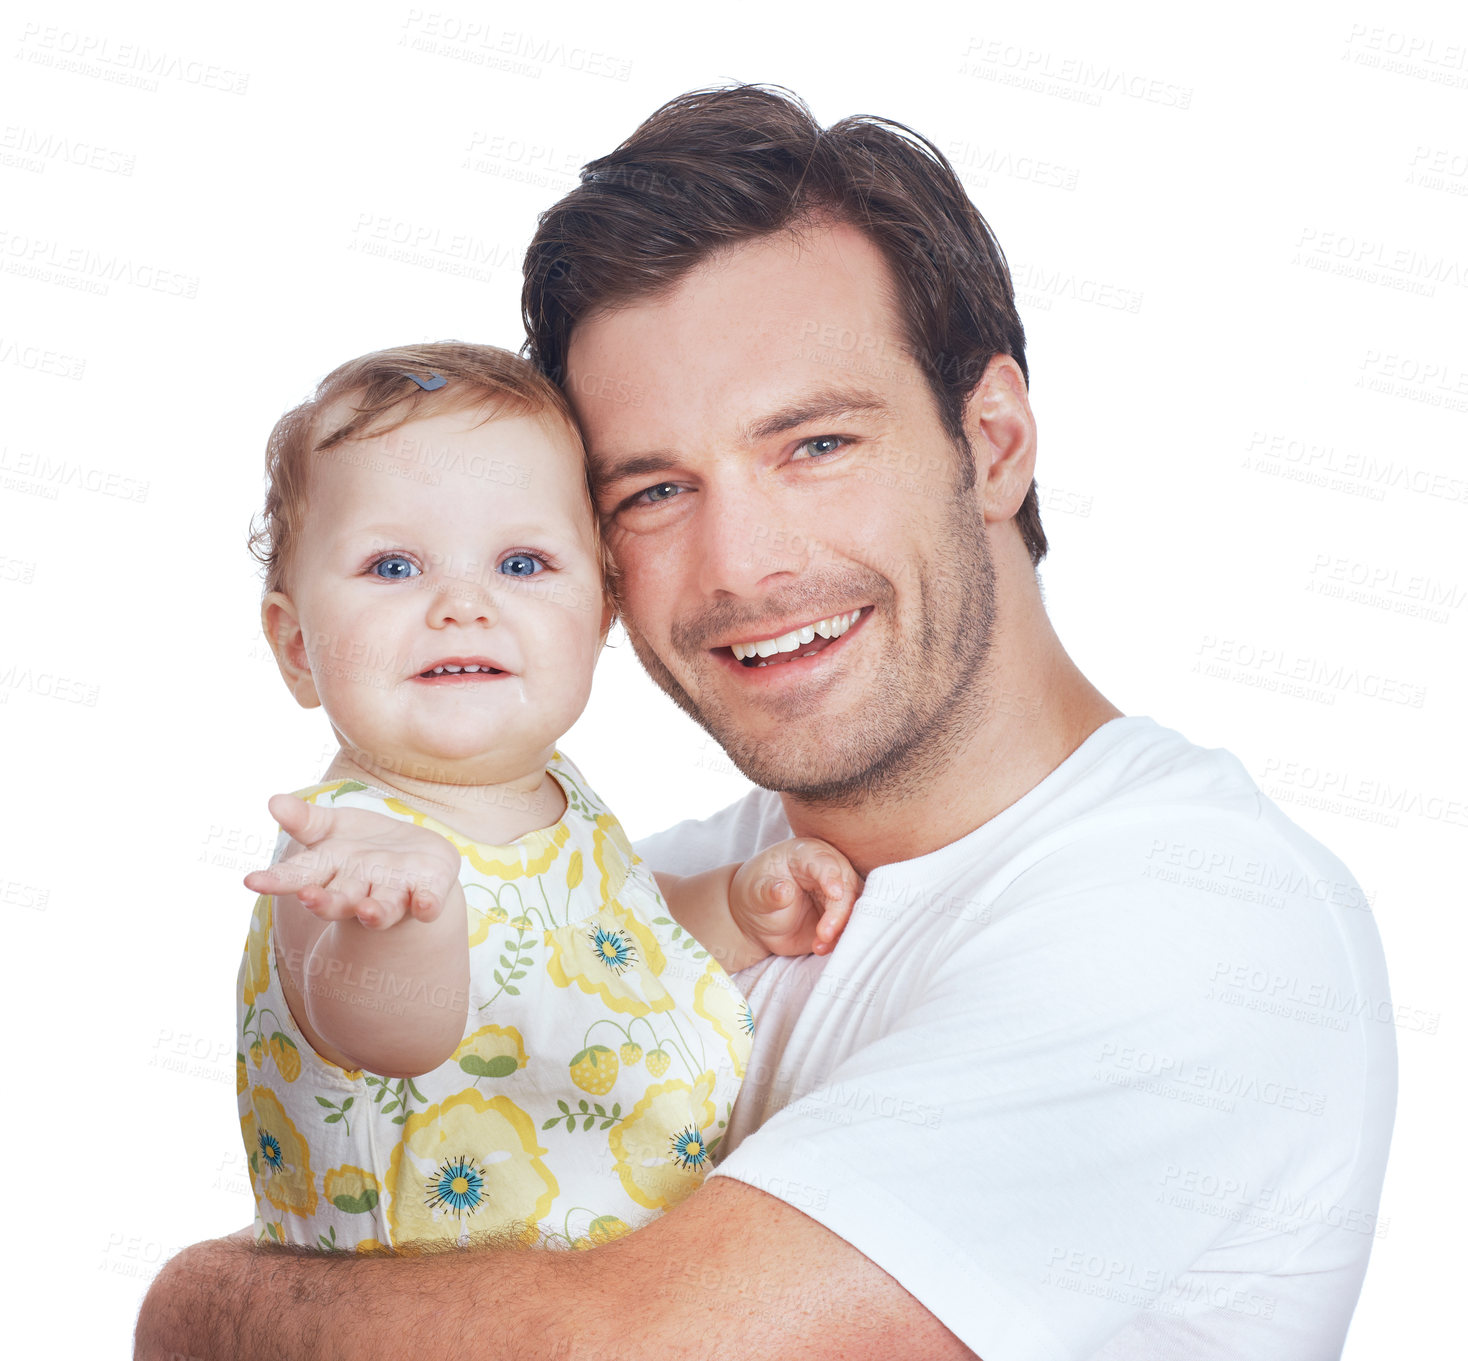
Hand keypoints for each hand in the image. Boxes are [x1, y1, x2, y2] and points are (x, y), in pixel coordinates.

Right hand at [242, 794, 461, 929]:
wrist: (416, 862)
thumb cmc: (365, 848)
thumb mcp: (333, 828)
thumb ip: (306, 820)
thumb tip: (273, 800)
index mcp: (331, 872)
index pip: (298, 876)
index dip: (276, 880)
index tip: (251, 881)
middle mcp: (359, 888)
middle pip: (338, 899)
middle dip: (325, 901)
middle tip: (309, 898)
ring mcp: (394, 891)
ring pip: (381, 907)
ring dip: (374, 911)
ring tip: (367, 911)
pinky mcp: (427, 890)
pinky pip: (427, 902)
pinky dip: (426, 905)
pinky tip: (426, 906)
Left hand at [730, 836, 862, 957]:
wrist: (758, 918)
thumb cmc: (756, 895)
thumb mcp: (754, 893)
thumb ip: (767, 892)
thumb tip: (783, 890)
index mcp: (805, 854)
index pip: (824, 861)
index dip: (831, 876)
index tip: (835, 893)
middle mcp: (828, 870)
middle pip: (847, 885)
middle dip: (840, 910)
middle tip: (825, 933)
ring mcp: (837, 893)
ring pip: (854, 907)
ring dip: (843, 928)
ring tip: (820, 944)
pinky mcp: (840, 915)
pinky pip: (849, 927)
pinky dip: (839, 940)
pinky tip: (819, 948)